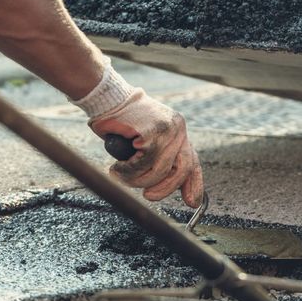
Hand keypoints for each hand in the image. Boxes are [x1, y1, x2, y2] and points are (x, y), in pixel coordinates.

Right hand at [72, 59, 203, 206]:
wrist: (107, 98)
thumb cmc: (122, 122)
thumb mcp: (146, 141)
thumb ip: (159, 159)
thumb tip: (163, 185)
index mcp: (179, 132)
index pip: (192, 162)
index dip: (194, 185)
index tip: (192, 203)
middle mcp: (178, 129)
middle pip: (181, 169)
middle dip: (165, 188)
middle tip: (148, 196)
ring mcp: (168, 129)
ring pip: (159, 169)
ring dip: (138, 179)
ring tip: (121, 177)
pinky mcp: (153, 132)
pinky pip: (143, 163)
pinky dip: (128, 171)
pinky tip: (117, 168)